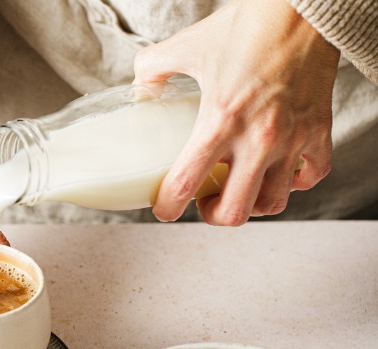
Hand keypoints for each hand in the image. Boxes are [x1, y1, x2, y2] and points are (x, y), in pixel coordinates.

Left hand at [134, 0, 339, 224]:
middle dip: (212, 215)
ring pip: (273, 203)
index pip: (186, 183)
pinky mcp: (319, 131)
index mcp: (220, 120)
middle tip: (203, 202)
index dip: (167, 206)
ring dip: (251, 204)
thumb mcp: (186, 46)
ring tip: (238, 190)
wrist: (302, 10)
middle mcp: (258, 138)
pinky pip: (311, 176)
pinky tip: (279, 173)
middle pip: (233, 210)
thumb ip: (152, 70)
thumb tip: (141, 92)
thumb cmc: (247, 27)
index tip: (164, 208)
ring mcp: (292, 139)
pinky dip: (294, 183)